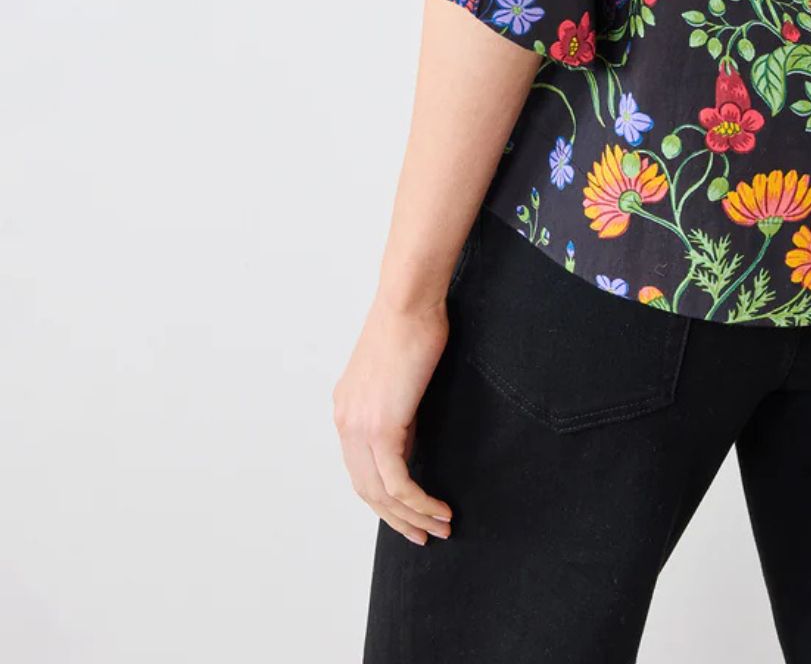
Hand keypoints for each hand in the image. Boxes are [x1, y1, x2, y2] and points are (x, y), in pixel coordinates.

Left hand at [333, 294, 455, 545]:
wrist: (409, 300)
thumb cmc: (413, 324)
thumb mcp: (400, 376)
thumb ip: (398, 411)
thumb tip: (410, 442)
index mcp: (347, 409)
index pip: (362, 469)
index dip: (386, 499)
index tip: (412, 514)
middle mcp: (345, 422)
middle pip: (367, 490)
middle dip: (398, 519)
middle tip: (426, 533)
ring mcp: (359, 427)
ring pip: (380, 493)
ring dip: (412, 517)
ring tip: (440, 527)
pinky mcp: (381, 428)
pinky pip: (398, 482)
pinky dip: (419, 502)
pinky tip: (438, 509)